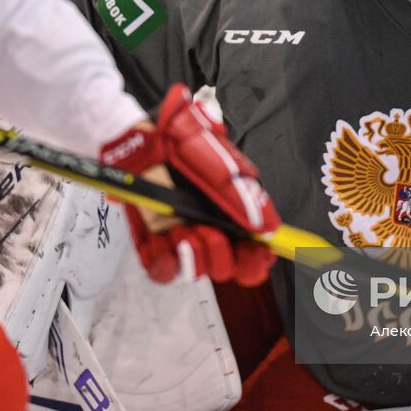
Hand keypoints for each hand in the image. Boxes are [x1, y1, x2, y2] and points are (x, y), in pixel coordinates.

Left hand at [99, 85, 279, 286]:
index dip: (258, 259)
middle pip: (228, 269)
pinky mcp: (154, 242)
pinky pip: (164, 271)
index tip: (255, 252)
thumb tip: (269, 227)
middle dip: (222, 255)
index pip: (254, 252)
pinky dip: (166, 262)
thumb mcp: (219, 160)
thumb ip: (244, 195)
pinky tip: (165, 239)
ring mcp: (183, 236)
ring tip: (182, 229)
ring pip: (198, 271)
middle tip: (211, 233)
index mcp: (233, 213)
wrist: (140, 139)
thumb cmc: (180, 142)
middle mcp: (211, 228)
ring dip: (194, 254)